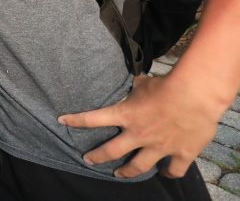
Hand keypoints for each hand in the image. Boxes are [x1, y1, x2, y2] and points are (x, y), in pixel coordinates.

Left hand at [58, 73, 220, 177]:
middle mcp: (138, 134)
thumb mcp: (142, 83)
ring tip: (120, 174)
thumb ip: (133, 88)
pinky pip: (173, 170)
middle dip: (96, 157)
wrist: (195, 95)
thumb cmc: (166, 84)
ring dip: (127, 172)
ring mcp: (159, 146)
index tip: (61, 121)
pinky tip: (165, 173)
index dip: (75, 121)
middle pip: (110, 151)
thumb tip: (130, 82)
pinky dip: (169, 173)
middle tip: (88, 160)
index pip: (92, 119)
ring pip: (138, 166)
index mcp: (125, 115)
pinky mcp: (181, 153)